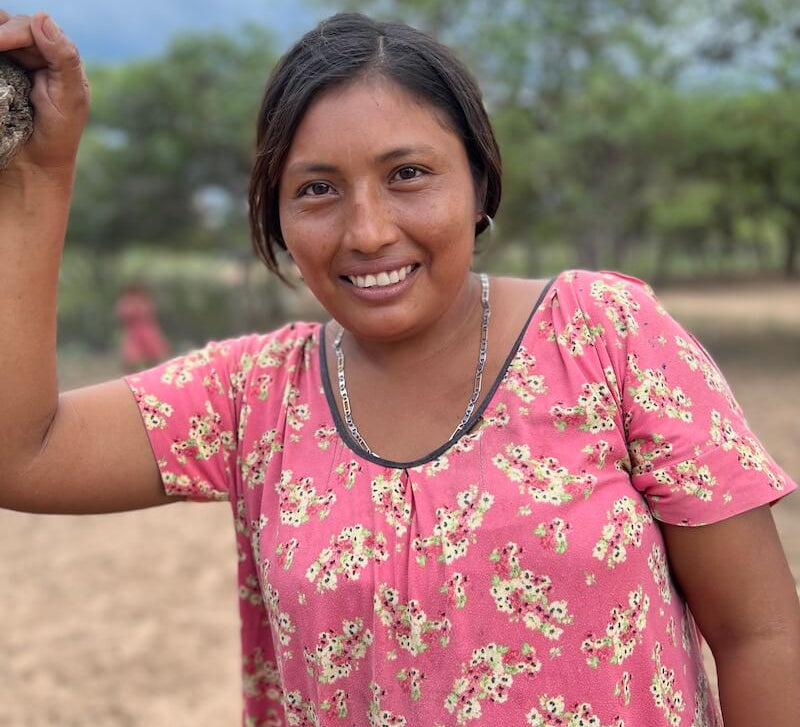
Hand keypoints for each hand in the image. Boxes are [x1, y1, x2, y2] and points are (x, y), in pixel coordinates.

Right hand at [0, 11, 88, 174]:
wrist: (33, 166)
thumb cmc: (58, 134)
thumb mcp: (70, 97)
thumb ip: (64, 58)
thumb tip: (43, 17)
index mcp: (57, 57)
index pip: (32, 28)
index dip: (14, 31)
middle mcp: (32, 55)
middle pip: (7, 25)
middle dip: (0, 34)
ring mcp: (10, 64)